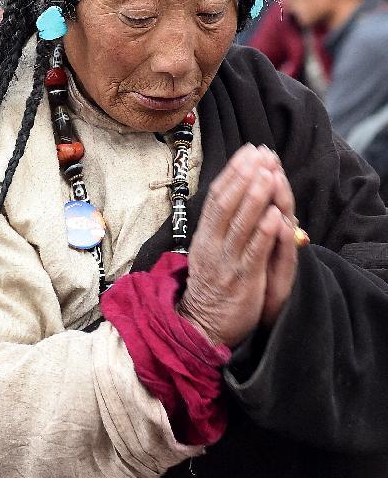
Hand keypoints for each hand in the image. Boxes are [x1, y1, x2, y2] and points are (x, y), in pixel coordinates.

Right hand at [178, 144, 296, 347]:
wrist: (203, 325)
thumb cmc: (213, 284)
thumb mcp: (209, 250)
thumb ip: (220, 224)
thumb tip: (234, 193)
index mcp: (205, 235)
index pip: (216, 196)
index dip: (233, 172)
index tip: (248, 152)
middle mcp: (212, 244)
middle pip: (226, 204)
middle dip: (244, 176)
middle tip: (260, 154)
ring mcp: (227, 262)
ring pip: (241, 225)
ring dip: (255, 197)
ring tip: (268, 174)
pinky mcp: (243, 280)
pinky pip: (254, 253)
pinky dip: (263, 233)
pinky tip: (274, 215)